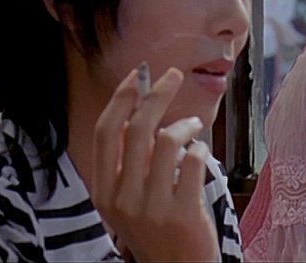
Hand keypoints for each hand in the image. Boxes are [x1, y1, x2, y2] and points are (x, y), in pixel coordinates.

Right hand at [91, 66, 218, 261]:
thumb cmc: (158, 228)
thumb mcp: (130, 198)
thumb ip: (131, 161)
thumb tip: (140, 109)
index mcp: (105, 191)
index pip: (106, 132)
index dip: (122, 98)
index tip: (138, 76)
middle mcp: (123, 198)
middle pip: (138, 128)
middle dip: (157, 93)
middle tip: (173, 77)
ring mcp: (152, 207)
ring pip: (167, 140)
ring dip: (185, 125)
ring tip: (193, 128)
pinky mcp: (183, 212)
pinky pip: (194, 161)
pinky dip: (201, 149)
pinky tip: (201, 153)